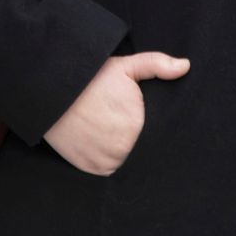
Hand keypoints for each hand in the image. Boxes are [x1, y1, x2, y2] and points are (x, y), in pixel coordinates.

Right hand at [42, 51, 190, 175]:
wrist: (49, 90)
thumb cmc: (88, 77)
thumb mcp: (123, 66)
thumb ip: (156, 65)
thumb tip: (186, 66)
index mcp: (137, 126)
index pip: (152, 134)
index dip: (146, 127)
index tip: (133, 118)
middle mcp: (124, 149)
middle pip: (138, 149)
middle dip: (134, 140)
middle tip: (118, 123)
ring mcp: (106, 161)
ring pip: (124, 161)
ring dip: (121, 153)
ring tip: (109, 133)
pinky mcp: (90, 169)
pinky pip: (106, 170)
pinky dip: (105, 160)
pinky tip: (99, 144)